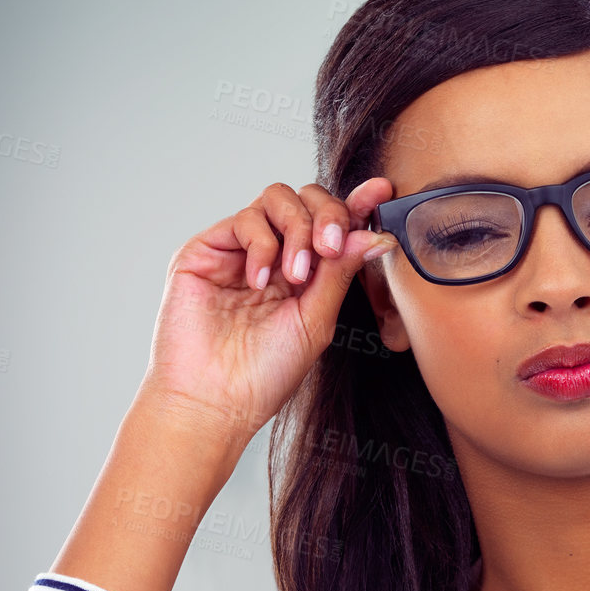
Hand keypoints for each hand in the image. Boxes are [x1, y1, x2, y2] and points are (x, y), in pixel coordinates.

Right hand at [141, 179, 397, 443]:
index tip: (383, 191)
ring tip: (295, 276)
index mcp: (305, 274)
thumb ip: (340, 274)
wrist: (215, 400)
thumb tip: (374, 235)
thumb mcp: (316, 320)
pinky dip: (262, 245)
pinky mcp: (206, 250)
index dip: (357, 204)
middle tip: (331, 248)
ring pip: (277, 198)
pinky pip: (245, 219)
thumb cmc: (265, 372)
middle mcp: (273, 256)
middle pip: (307, 200)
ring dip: (298, 230)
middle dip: (328, 215)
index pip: (333, 225)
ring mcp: (239, 250)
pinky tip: (260, 282)